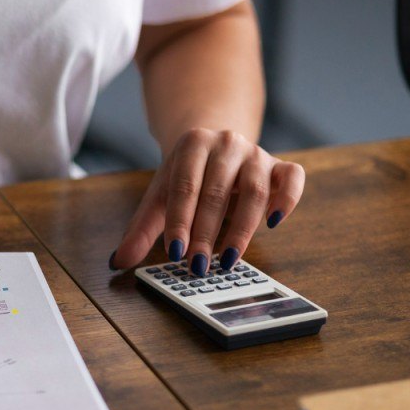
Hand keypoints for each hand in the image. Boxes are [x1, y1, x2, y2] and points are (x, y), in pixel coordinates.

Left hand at [110, 127, 304, 274]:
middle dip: (205, 232)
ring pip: (254, 191)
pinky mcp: (281, 166)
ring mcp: (256, 153)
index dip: (180, 221)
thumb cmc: (186, 175)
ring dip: (241, 229)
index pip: (185, 186)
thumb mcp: (160, 195)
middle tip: (197, 265)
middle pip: (216, 192)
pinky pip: (292, 180)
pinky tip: (273, 224)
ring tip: (228, 259)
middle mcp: (227, 144)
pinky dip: (287, 200)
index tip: (175, 252)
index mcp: (192, 144)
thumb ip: (142, 229)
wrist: (215, 143)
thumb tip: (118, 261)